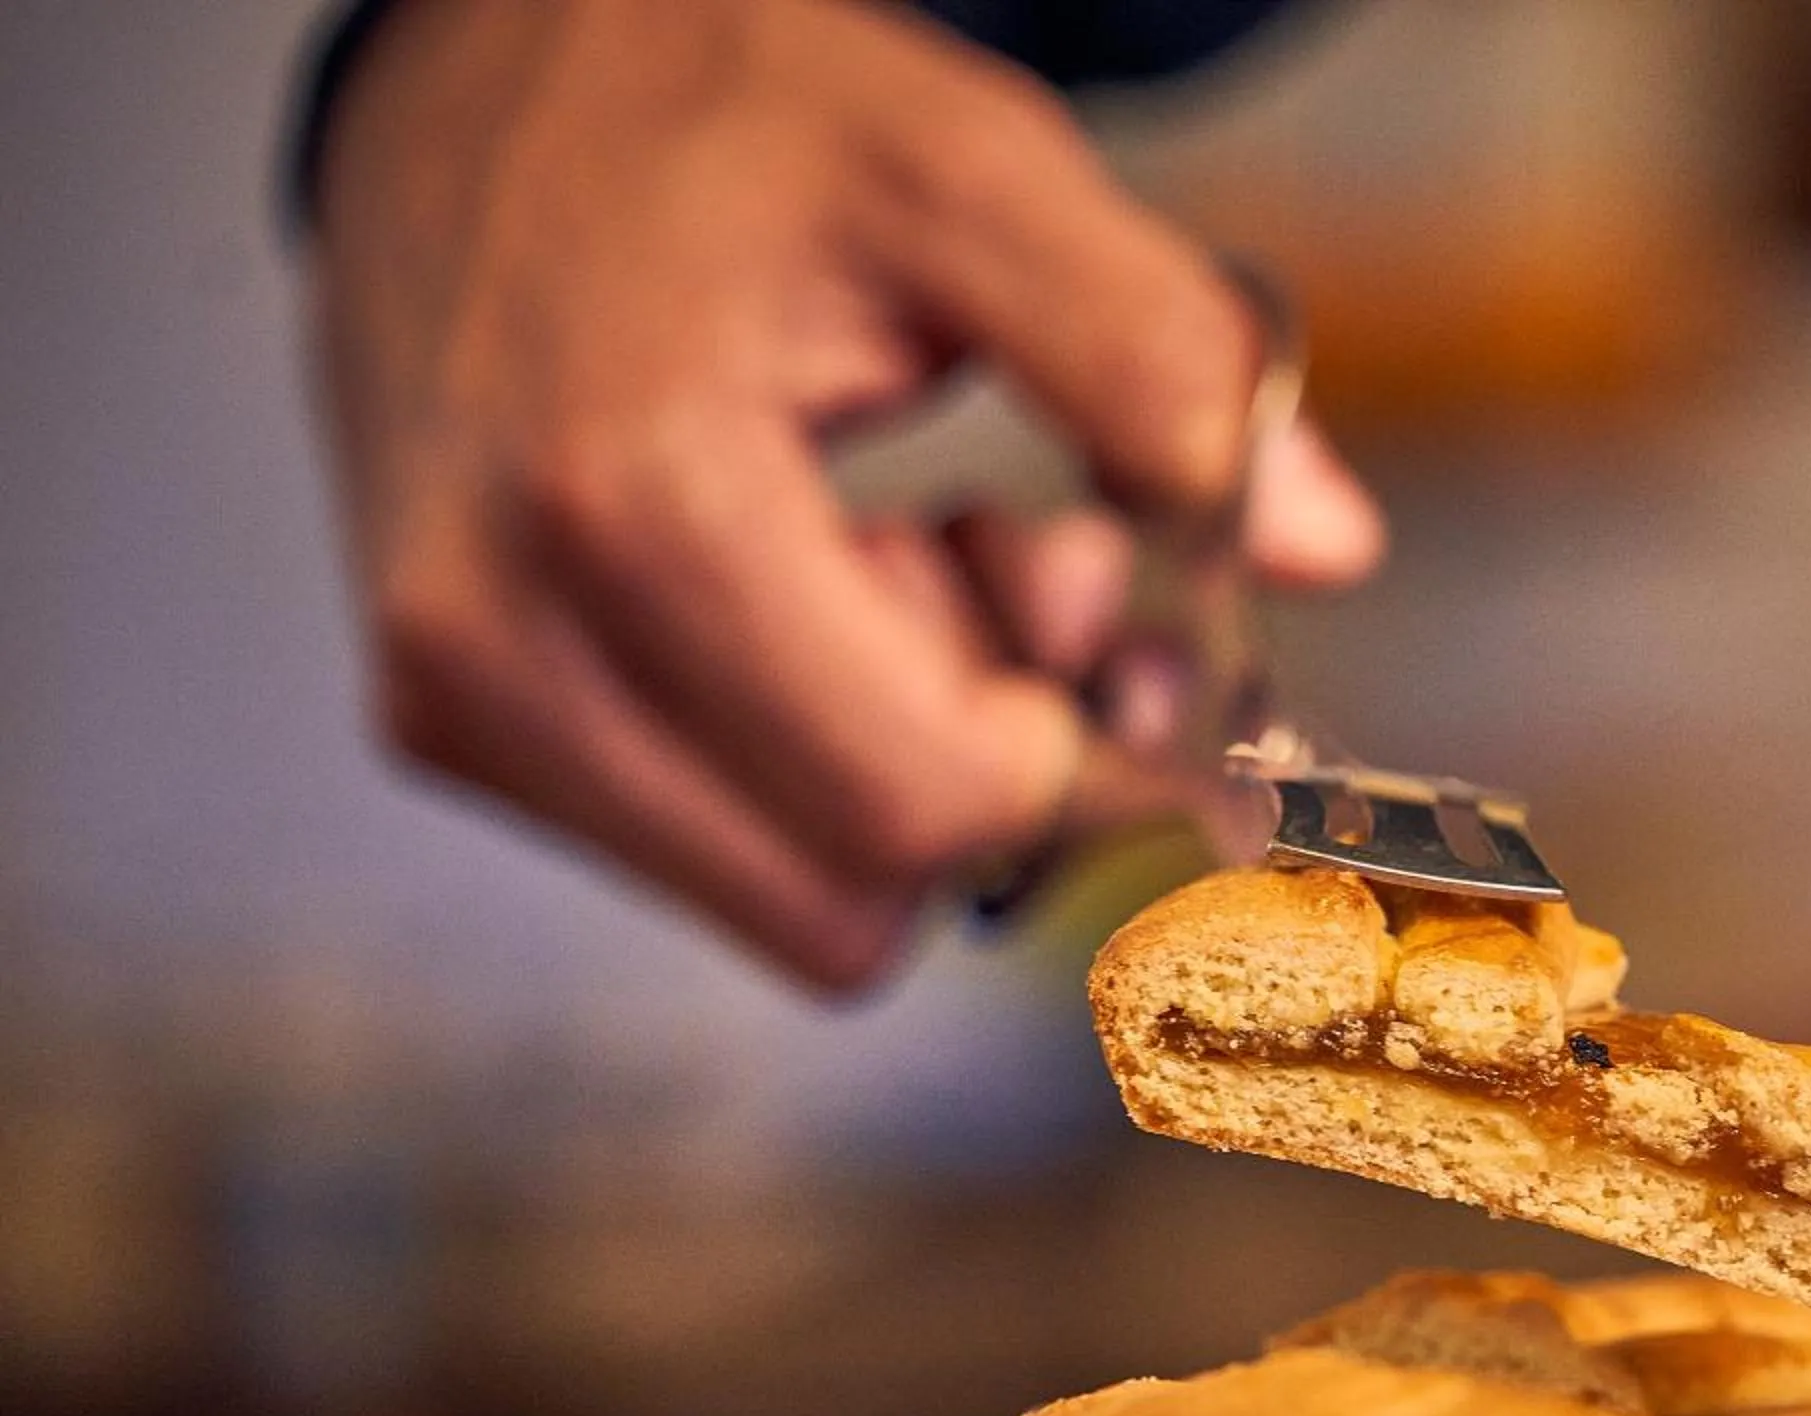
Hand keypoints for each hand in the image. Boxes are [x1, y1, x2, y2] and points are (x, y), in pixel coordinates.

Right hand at [307, 0, 1382, 990]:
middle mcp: (500, 639)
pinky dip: (814, 761)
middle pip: (861, 895)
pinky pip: (721, 856)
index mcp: (631, 501)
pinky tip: (817, 583)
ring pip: (795, 903)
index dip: (1081, 758)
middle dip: (995, 761)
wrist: (481, 86)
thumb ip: (1162, 356)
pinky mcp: (454, 720)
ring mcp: (458, 696)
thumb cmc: (720, 116)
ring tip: (900, 546)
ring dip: (907, 767)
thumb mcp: (970, 170)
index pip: (927, 805)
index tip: (1131, 623)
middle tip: (1019, 555)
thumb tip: (1325, 547)